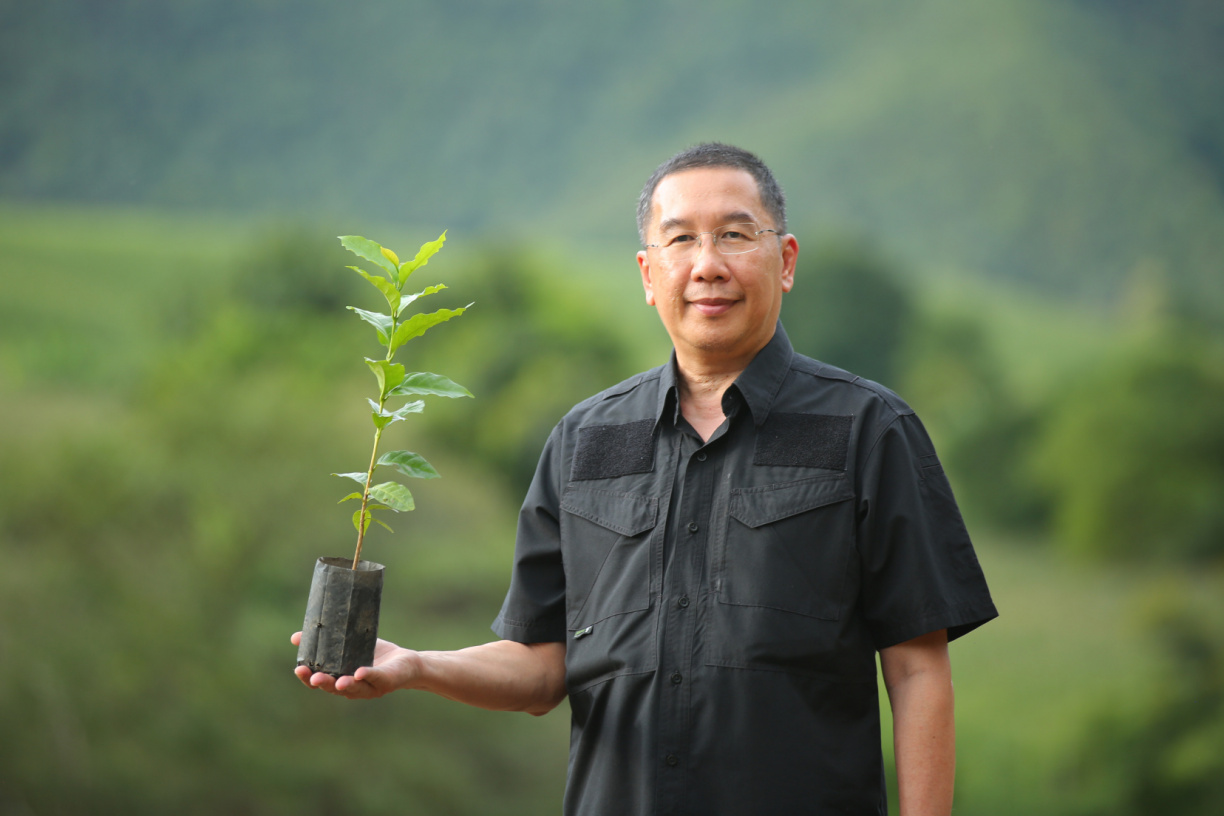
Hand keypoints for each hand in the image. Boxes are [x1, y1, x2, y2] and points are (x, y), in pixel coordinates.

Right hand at [291, 632, 419, 699]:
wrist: (406, 663)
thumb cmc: (375, 656)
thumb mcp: (349, 646)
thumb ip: (326, 642)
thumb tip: (295, 637)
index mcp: (340, 680)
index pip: (320, 683)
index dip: (308, 678)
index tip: (299, 668)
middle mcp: (353, 688)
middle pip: (334, 688)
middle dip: (323, 683)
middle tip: (313, 678)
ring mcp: (370, 687)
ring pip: (355, 688)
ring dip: (345, 685)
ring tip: (337, 681)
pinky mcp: (387, 681)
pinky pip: (376, 678)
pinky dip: (368, 675)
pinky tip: (360, 672)